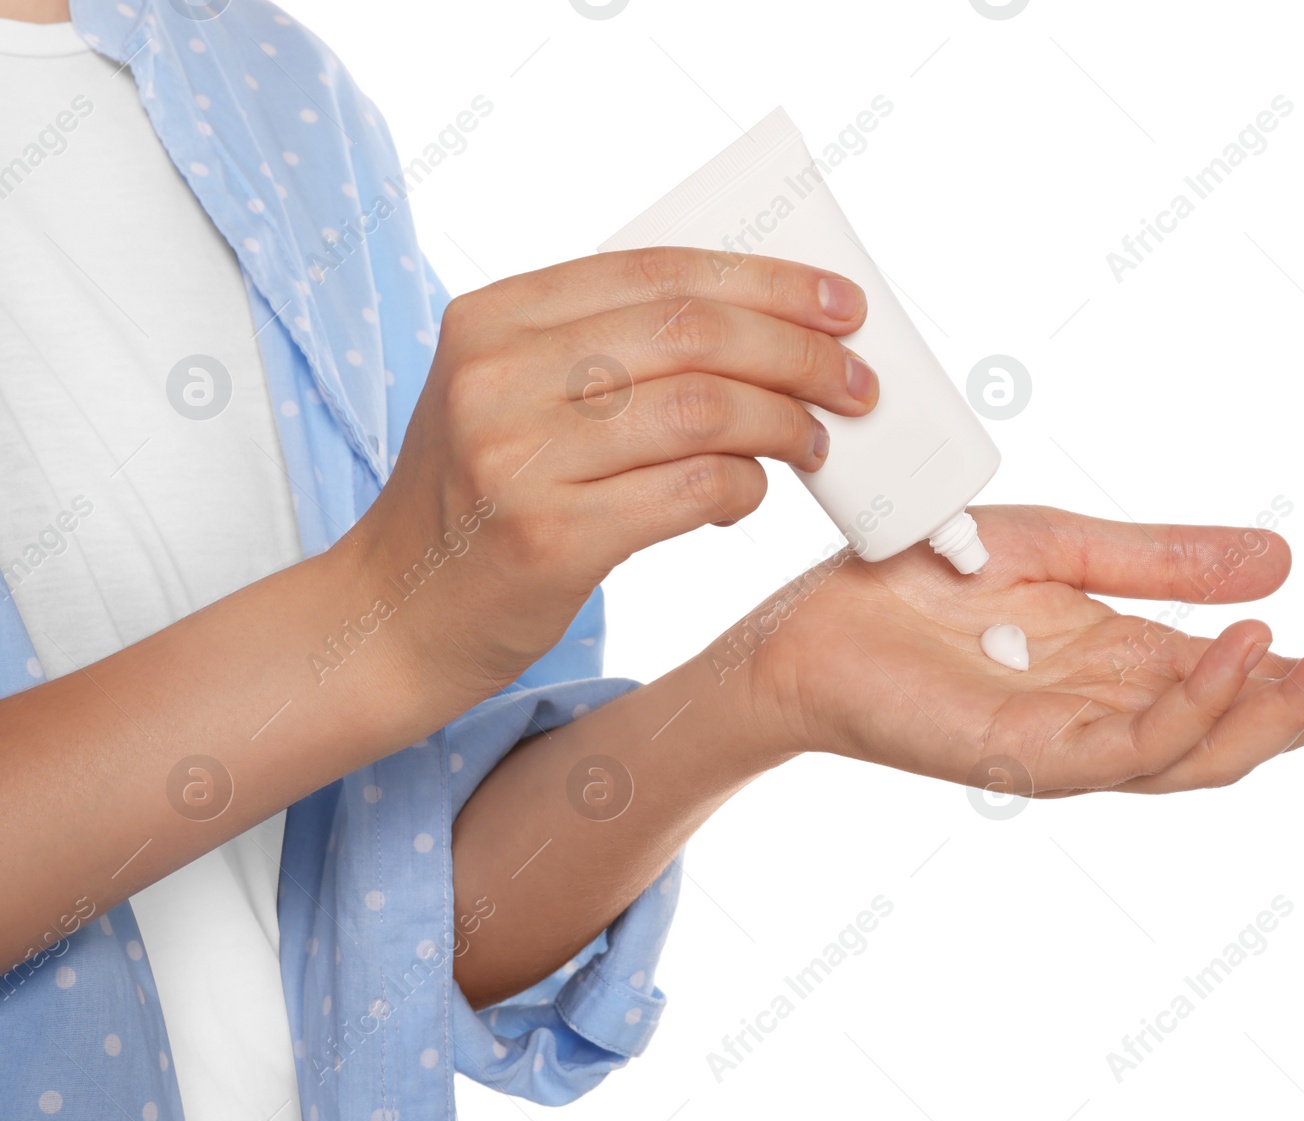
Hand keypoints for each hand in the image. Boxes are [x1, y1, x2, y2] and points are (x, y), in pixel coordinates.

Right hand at [350, 247, 877, 690]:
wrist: (395, 616)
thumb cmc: (477, 502)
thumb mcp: (510, 395)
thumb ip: (605, 352)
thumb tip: (759, 326)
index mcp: (492, 316)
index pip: (658, 271)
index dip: (766, 281)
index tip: (840, 304)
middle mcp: (496, 375)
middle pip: (693, 332)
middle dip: (798, 352)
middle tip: (856, 382)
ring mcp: (517, 457)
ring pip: (704, 409)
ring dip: (784, 423)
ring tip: (817, 442)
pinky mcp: (549, 537)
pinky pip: (690, 490)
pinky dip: (743, 487)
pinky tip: (751, 494)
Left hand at [731, 505, 1303, 796]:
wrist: (810, 618)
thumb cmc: (921, 582)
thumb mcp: (1066, 549)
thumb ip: (1166, 561)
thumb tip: (1285, 563)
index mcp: (1133, 668)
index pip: (1264, 681)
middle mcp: (1119, 715)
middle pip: (1261, 725)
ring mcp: (1076, 745)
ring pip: (1213, 749)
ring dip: (1293, 707)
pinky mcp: (1025, 757)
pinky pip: (1130, 746)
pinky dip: (1194, 703)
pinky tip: (1245, 654)